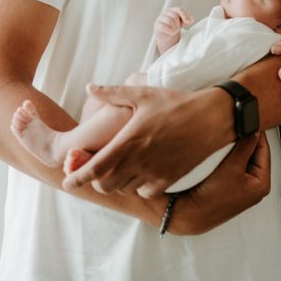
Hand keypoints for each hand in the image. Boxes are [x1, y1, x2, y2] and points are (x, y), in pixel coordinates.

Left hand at [62, 84, 230, 196]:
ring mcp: (155, 173)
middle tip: (97, 168)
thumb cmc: (176, 103)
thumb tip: (89, 87)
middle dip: (97, 180)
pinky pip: (145, 193)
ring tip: (120, 167)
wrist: (213, 117)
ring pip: (125, 190)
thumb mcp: (143, 93)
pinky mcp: (170, 179)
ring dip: (118, 182)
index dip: (77, 178)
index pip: (94, 168)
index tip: (67, 181)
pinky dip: (138, 186)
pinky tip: (141, 172)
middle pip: (105, 185)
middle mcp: (139, 161)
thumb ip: (113, 93)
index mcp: (128, 141)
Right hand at [153, 133, 271, 234]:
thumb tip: (254, 129)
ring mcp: (242, 188)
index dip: (255, 131)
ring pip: (242, 158)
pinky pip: (233, 165)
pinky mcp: (230, 188)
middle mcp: (255, 187)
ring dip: (235, 148)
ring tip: (226, 137)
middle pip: (253, 153)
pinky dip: (228, 157)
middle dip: (244, 140)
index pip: (264, 148)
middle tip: (235, 126)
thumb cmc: (212, 195)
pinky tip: (219, 150)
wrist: (189, 213)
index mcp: (262, 183)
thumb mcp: (232, 165)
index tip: (247, 118)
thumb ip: (246, 145)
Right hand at [154, 6, 193, 53]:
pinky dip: (170, 31)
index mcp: (172, 10)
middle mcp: (165, 13)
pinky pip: (164, 27)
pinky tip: (171, 33)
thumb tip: (191, 19)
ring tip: (174, 30)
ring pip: (170, 21)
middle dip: (178, 23)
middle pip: (174, 15)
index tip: (188, 22)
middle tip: (178, 28)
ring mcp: (160, 18)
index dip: (184, 15)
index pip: (179, 9)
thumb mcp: (182, 23)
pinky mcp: (157, 25)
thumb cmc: (174, 28)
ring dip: (174, 28)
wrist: (166, 37)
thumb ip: (187, 20)